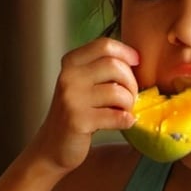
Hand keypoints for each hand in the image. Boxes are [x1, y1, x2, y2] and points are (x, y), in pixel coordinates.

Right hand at [29, 37, 139, 171]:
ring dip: (129, 104)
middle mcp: (68, 77)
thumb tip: (136, 59)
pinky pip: (117, 116)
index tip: (136, 62)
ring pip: (118, 92)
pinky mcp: (78, 121)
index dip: (126, 52)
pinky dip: (127, 120)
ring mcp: (72, 99)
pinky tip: (124, 122)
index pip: (104, 45)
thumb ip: (102, 68)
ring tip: (125, 110)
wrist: (54, 145)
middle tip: (131, 96)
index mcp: (71, 63)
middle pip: (114, 66)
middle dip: (131, 82)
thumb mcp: (83, 83)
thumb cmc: (77, 112)